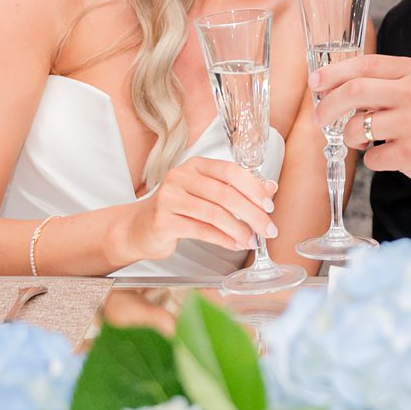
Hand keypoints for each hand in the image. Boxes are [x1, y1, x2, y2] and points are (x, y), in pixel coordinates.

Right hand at [119, 157, 276, 263]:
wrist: (140, 228)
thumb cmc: (178, 209)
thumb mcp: (208, 194)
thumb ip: (237, 189)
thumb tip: (270, 188)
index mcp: (195, 165)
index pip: (230, 171)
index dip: (253, 188)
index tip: (270, 205)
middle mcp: (180, 177)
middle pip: (224, 194)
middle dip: (252, 214)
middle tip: (268, 228)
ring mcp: (169, 198)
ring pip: (214, 214)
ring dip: (238, 230)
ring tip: (251, 241)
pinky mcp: (163, 221)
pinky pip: (201, 230)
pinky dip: (223, 239)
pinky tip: (234, 245)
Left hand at [311, 54, 410, 190]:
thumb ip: (390, 82)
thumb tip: (343, 88)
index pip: (365, 64)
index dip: (333, 72)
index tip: (315, 81)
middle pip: (353, 92)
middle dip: (327, 106)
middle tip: (319, 117)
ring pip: (357, 128)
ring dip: (349, 137)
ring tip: (358, 140)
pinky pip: (372, 158)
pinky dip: (372, 160)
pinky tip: (387, 156)